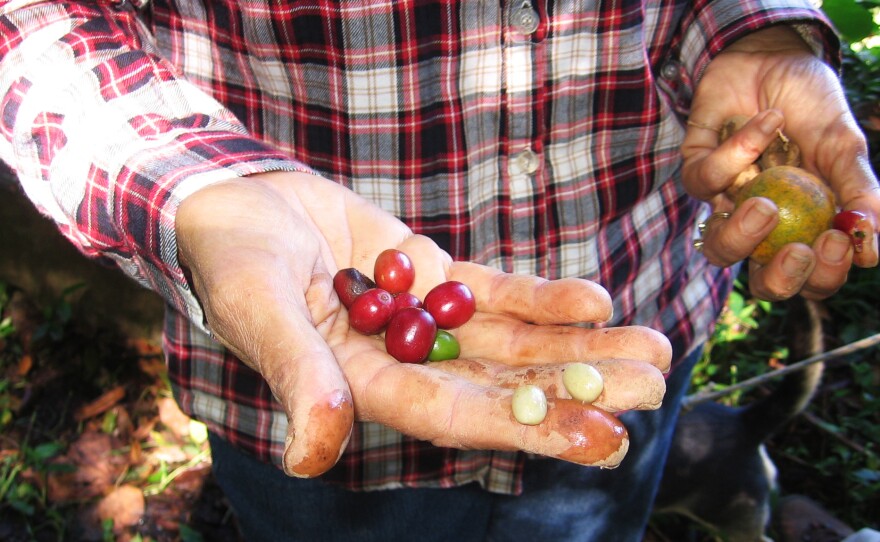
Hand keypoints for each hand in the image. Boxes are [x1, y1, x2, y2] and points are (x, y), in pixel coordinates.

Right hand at [175, 171, 670, 476]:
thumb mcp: (260, 315)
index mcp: (366, 388)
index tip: (601, 436)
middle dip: (577, 389)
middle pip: (503, 385)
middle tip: (653, 393)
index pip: (458, 416)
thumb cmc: (233, 263)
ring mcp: (425, 320)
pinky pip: (494, 292)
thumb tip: (313, 456)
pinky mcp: (432, 277)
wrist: (237, 205)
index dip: (528, 427)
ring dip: (580, 347)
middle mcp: (406, 363)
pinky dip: (541, 297)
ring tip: (653, 351)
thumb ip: (298, 378)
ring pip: (513, 341)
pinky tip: (594, 299)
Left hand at [681, 26, 879, 299]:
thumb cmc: (811, 104)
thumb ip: (859, 192)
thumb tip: (872, 248)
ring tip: (765, 205)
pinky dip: (739, 150)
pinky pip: (705, 180)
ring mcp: (726, 203)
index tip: (838, 243)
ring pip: (718, 249)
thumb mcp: (844, 145)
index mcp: (805, 227)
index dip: (824, 275)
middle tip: (799, 250)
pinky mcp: (694, 171)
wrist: (772, 56)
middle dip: (779, 278)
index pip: (813, 276)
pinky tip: (768, 120)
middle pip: (760, 282)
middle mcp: (764, 227)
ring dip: (741, 235)